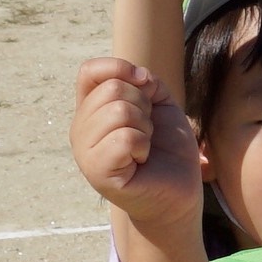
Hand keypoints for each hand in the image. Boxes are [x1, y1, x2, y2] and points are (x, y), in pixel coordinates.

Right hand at [70, 57, 202, 229]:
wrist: (179, 193)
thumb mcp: (160, 105)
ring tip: (144, 147)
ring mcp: (85, 152)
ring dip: (145, 128)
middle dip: (144, 106)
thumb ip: (146, 83)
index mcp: (91, 110)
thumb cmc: (167, 150)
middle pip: (112, 89)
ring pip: (119, 111)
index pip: (90, 71)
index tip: (145, 85)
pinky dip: (143, 146)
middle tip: (147, 131)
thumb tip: (136, 74)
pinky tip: (141, 161)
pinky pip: (124, 139)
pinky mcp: (98, 172)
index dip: (119, 68)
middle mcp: (81, 129)